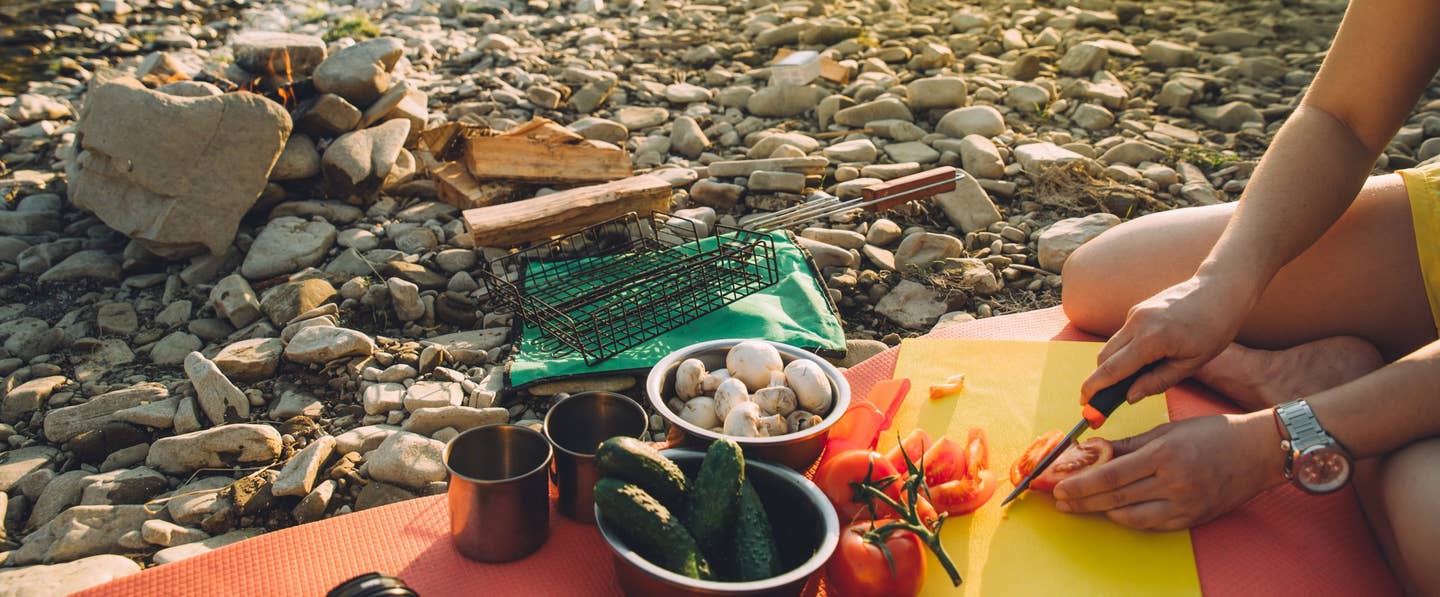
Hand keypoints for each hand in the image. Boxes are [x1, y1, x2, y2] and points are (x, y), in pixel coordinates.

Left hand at [1050, 412, 1286, 530]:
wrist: (1257, 452)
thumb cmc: (1212, 434)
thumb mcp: (1166, 431)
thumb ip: (1127, 444)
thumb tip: (1092, 451)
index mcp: (1164, 455)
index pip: (1110, 475)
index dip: (1080, 484)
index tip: (1058, 486)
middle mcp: (1173, 483)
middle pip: (1115, 498)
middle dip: (1082, 500)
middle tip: (1059, 501)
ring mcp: (1184, 504)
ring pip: (1130, 516)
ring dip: (1100, 512)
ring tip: (1079, 506)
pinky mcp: (1192, 519)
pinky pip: (1151, 524)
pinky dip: (1127, 519)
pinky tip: (1111, 513)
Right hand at [1081, 274, 1257, 403]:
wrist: (1220, 290)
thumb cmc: (1214, 328)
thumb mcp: (1191, 364)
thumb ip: (1158, 382)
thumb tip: (1129, 397)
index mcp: (1152, 339)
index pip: (1112, 369)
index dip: (1094, 388)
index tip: (1084, 404)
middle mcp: (1137, 323)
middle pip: (1104, 358)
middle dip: (1100, 380)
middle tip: (1104, 401)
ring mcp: (1135, 313)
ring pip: (1111, 346)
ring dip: (1112, 366)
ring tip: (1128, 382)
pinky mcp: (1137, 309)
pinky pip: (1122, 336)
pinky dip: (1124, 352)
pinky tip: (1143, 360)